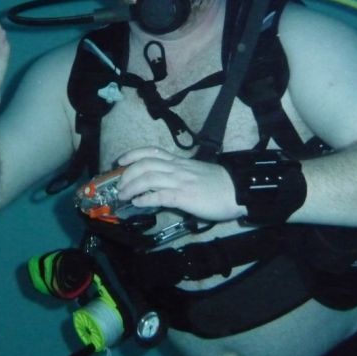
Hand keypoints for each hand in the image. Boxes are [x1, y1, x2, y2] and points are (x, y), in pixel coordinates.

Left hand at [116, 147, 245, 221]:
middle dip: (127, 173)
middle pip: (145, 164)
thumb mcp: (196, 174)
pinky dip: (145, 198)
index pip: (152, 152)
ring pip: (149, 177)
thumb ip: (180, 177)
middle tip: (119, 184)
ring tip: (123, 195)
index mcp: (179, 162)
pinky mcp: (184, 197)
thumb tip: (166, 187)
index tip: (121, 160)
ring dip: (131, 186)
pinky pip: (160, 196)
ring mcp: (180, 182)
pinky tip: (138, 203)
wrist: (238, 190)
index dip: (133, 154)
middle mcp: (177, 169)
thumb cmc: (220, 184)